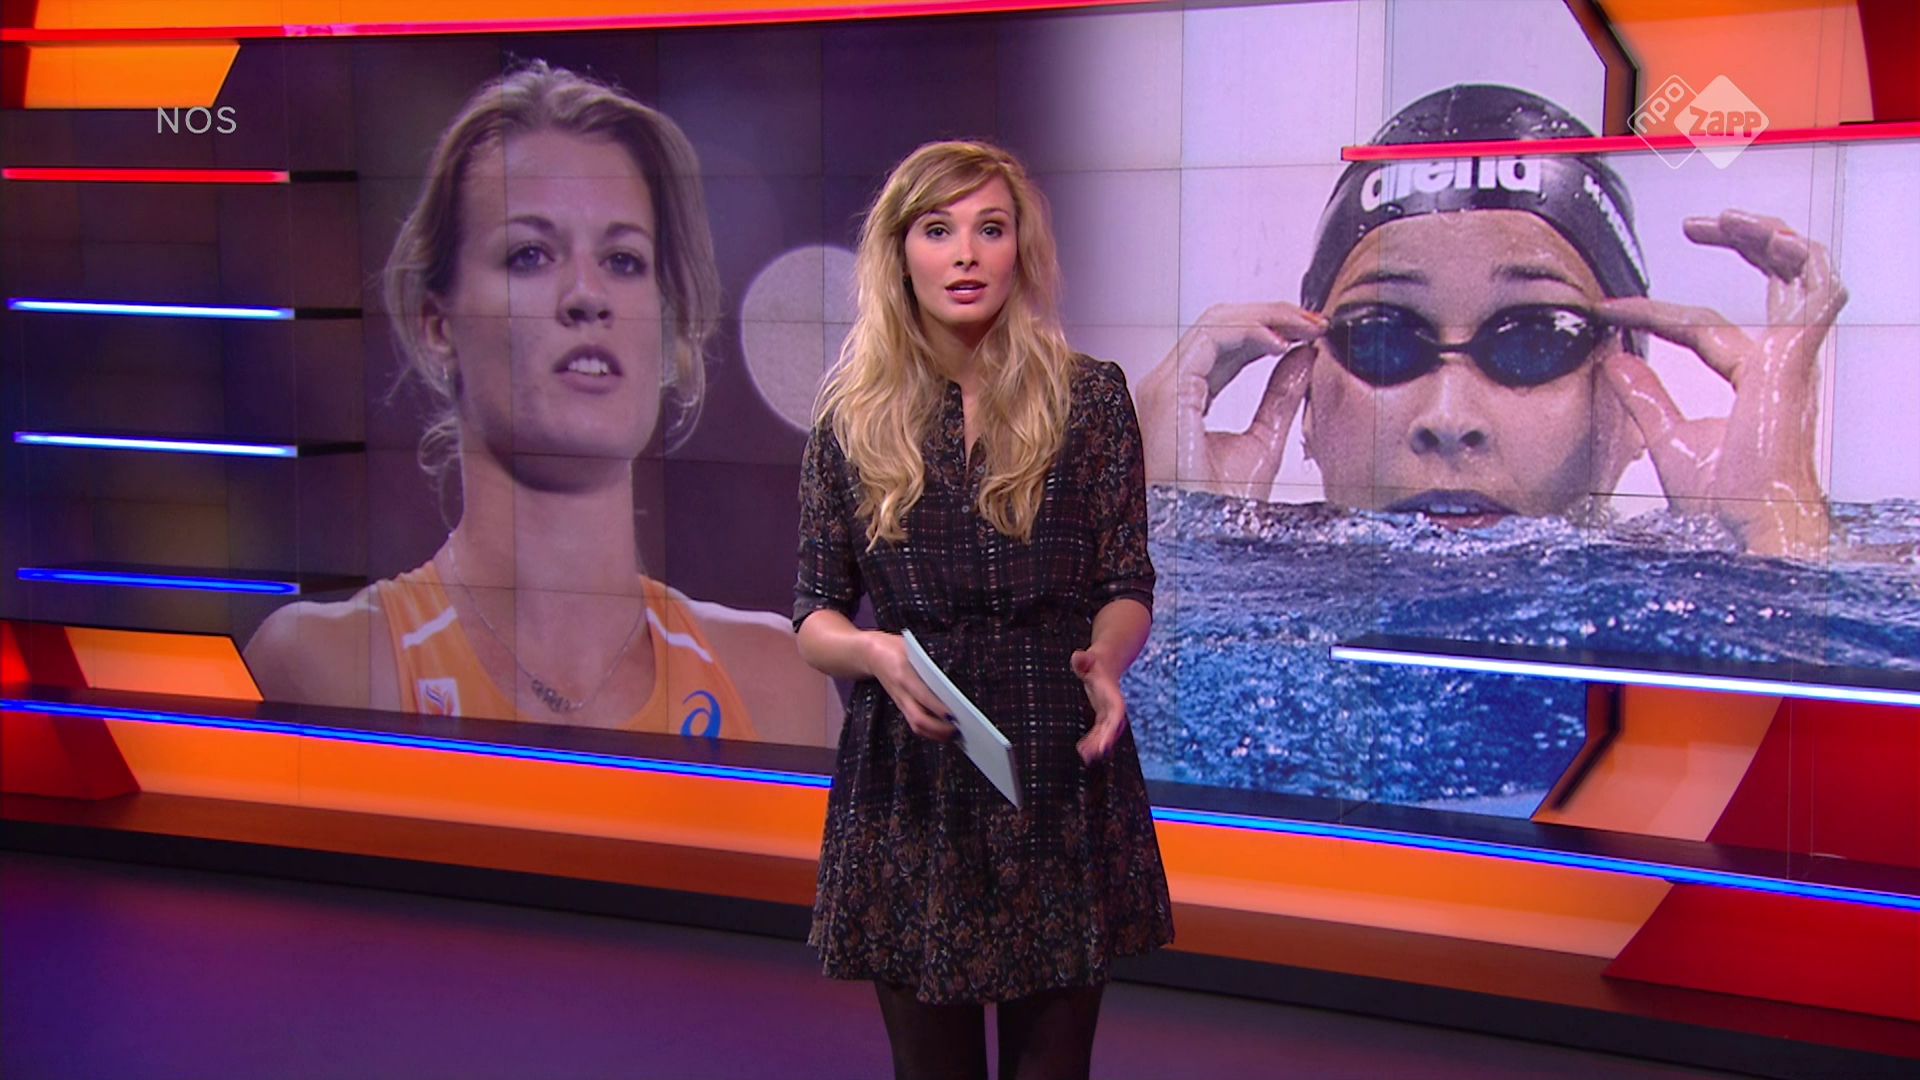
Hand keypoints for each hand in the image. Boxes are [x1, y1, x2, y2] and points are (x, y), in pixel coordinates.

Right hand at [866, 632, 955, 741]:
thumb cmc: (894, 648)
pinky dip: (930, 731)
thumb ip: (929, 658)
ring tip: (955, 733)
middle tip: (959, 728)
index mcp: (903, 673)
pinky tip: (944, 730)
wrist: (870, 655)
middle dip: (939, 729)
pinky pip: (915, 723)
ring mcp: (900, 702)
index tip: (954, 714)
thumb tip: (953, 673)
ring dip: (936, 734)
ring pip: (916, 726)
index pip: (922, 695)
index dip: (938, 707)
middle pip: (918, 719)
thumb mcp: (911, 646)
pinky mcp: (901, 706)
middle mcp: (901, 692)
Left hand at [1071, 647, 1127, 764]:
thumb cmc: (1094, 661)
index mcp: (1112, 694)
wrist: (1105, 663)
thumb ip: (1082, 659)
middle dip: (1104, 742)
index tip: (1106, 742)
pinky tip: (1083, 752)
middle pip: (1112, 727)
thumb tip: (1078, 657)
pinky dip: (1092, 742)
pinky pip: (1099, 732)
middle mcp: (1113, 707)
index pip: (1117, 713)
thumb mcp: (1088, 658)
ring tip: (1086, 758)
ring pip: (1106, 733)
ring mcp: (1108, 713)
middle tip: (1094, 755)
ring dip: (1097, 746)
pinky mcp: (1102, 716)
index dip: (1112, 728)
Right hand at [1135, 302, 1326, 492]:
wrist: (1206, 540)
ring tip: (1309, 327)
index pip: (1226, 342)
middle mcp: (1169, 383)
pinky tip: (1283, 342)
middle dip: (1273, 315)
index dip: (1270, 328)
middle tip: (1319, 323)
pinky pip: (1210, 338)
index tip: (1315, 332)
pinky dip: (1249, 330)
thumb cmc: (1220, 507)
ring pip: (1216, 322)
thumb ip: (1281, 394)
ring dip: (1267, 316)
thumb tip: (1305, 354)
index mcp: (1185, 393)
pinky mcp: (1169, 389)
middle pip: (1221, 323)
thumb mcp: (1265, 439)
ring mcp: (1164, 384)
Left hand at [1599, 210, 1845, 557]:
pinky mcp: (1798, 362)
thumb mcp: (1667, 437)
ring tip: (1730, 218)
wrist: (1750, 525)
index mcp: (1753, 376)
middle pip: (1773, 282)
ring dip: (1769, 238)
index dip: (1654, 312)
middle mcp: (1779, 361)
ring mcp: (1793, 360)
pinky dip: (1807, 262)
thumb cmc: (1724, 498)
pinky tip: (1779, 238)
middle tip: (1700, 223)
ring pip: (1801, 276)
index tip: (1607, 308)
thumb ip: (1643, 395)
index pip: (1701, 326)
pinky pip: (1821, 295)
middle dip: (1744, 244)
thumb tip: (1612, 360)